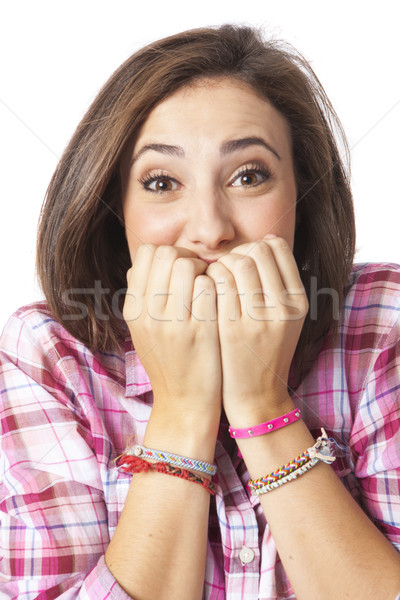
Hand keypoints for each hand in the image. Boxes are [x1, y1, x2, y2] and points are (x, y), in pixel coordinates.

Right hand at [123, 244, 221, 427]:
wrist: (184, 404)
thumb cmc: (170, 361)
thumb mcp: (145, 329)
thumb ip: (145, 294)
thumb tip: (155, 258)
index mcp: (133, 308)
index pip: (147, 253)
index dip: (169, 253)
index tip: (182, 269)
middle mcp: (147, 312)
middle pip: (167, 253)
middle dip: (188, 258)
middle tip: (201, 276)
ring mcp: (172, 321)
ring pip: (187, 264)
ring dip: (205, 269)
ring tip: (211, 287)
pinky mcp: (200, 330)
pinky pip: (208, 285)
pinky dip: (218, 286)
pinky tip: (221, 301)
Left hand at [207, 236, 307, 423]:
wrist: (255, 396)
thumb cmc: (264, 351)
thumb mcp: (285, 317)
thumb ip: (279, 282)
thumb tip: (267, 240)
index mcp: (298, 301)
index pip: (277, 247)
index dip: (255, 246)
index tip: (244, 261)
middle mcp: (283, 307)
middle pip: (257, 251)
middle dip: (236, 253)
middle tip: (225, 270)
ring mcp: (258, 317)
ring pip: (237, 263)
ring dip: (220, 265)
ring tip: (215, 280)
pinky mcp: (232, 327)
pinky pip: (218, 283)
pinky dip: (208, 280)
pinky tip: (205, 292)